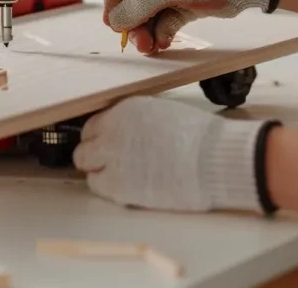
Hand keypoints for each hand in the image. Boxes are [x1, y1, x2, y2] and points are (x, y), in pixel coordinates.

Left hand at [73, 96, 271, 212]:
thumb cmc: (200, 138)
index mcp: (126, 109)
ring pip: (84, 164)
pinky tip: (125, 187)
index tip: (108, 146)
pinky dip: (106, 187)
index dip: (101, 137)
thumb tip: (131, 135)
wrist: (213, 158)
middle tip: (110, 164)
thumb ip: (139, 123)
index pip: (94, 124)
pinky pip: (96, 185)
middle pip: (84, 144)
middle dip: (94, 154)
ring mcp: (111, 156)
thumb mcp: (163, 115)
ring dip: (98, 170)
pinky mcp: (117, 183)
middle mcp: (112, 129)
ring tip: (119, 177)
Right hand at [103, 0, 277, 54]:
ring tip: (151, 47)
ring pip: (147, 14)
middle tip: (137, 42)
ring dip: (146, 32)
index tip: (114, 22)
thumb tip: (114, 21)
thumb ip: (139, 5)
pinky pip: (164, 21)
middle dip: (133, 22)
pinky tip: (164, 43)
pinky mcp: (184, 4)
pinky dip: (162, 33)